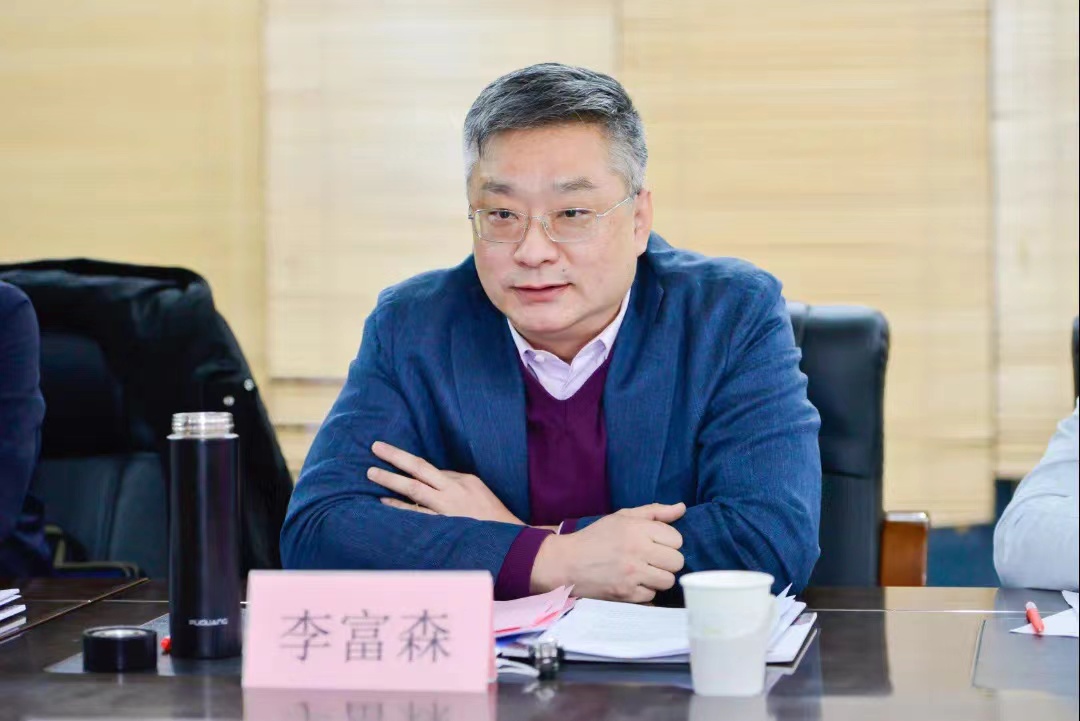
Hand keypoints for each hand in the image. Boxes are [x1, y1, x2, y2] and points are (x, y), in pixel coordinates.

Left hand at [367, 441, 523, 524]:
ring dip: (391, 480)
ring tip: (371, 473)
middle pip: (420, 468)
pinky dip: (400, 507)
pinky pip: (417, 514)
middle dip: (396, 456)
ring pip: (414, 488)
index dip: (409, 463)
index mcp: (464, 480)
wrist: (512, 540)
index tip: (391, 456)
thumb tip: (436, 480)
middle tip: (375, 447)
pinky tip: (384, 502)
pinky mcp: (445, 524)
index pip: (432, 469)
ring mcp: (448, 507)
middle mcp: (454, 489)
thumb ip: (457, 485)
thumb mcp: (479, 493)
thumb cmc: (494, 518)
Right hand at [531, 503, 685, 602]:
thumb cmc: (596, 537)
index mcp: (637, 529)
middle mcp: (637, 551)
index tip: (656, 543)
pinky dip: (645, 591)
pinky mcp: (626, 594)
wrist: (566, 563)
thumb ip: (655, 512)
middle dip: (667, 560)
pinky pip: (653, 596)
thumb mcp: (622, 517)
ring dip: (659, 577)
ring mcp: (632, 575)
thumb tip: (682, 508)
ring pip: (668, 580)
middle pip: (677, 561)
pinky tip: (634, 582)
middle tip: (652, 558)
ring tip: (645, 571)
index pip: (677, 539)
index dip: (668, 541)